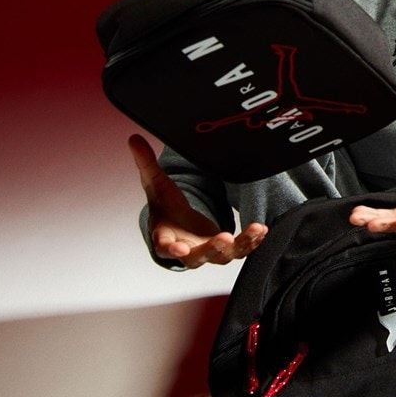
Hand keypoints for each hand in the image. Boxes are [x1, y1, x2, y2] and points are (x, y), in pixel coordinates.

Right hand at [128, 134, 267, 267]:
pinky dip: (252, 242)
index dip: (171, 249)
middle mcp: (187, 250)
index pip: (165, 247)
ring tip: (255, 230)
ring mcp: (207, 252)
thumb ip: (146, 164)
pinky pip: (240, 250)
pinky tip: (261, 229)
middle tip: (222, 238)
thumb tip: (134, 139)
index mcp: (165, 238)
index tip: (177, 248)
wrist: (177, 226)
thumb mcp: (155, 185)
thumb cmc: (165, 208)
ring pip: (223, 256)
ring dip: (240, 245)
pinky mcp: (224, 249)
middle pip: (197, 257)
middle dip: (211, 249)